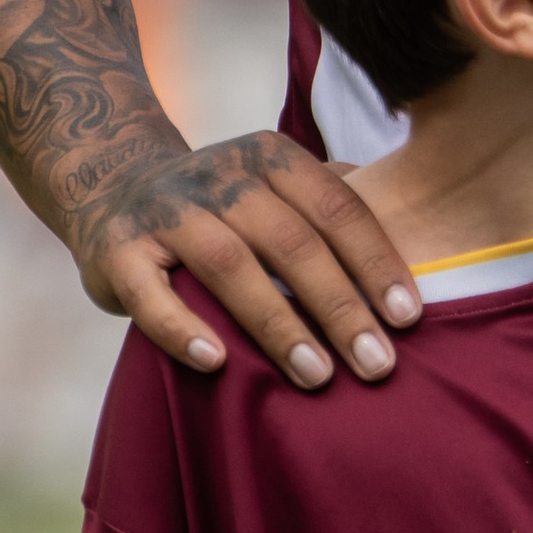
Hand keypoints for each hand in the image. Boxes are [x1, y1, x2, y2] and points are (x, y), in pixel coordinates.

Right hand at [72, 127, 417, 392]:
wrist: (111, 183)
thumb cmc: (221, 202)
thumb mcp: (274, 182)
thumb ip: (334, 198)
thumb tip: (421, 230)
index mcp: (269, 157)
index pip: (336, 208)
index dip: (376, 262)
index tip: (409, 318)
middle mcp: (219, 176)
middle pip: (292, 242)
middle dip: (340, 307)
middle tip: (377, 364)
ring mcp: (165, 211)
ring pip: (230, 266)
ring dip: (277, 323)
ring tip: (317, 375)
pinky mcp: (116, 251)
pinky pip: (150, 294)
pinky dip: (183, 329)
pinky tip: (217, 363)